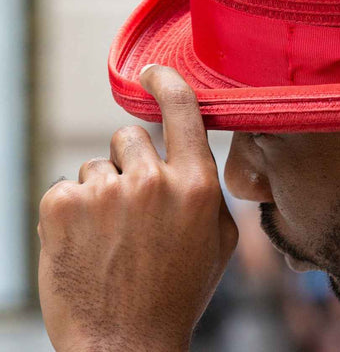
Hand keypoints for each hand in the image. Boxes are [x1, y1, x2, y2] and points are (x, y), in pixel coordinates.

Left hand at [38, 65, 237, 351]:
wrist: (125, 344)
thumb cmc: (177, 293)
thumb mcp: (220, 241)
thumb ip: (210, 190)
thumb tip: (194, 154)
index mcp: (197, 186)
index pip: (182, 110)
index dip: (167, 83)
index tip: (153, 72)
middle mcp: (152, 181)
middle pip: (130, 136)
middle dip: (131, 163)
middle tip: (132, 207)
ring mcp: (104, 193)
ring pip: (97, 167)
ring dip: (102, 193)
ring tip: (109, 239)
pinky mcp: (62, 206)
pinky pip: (66, 187)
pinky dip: (71, 211)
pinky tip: (85, 244)